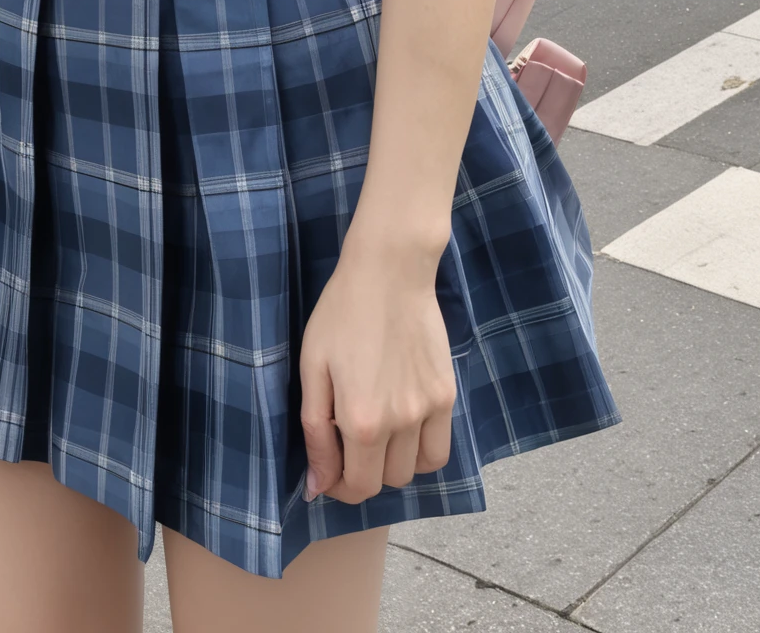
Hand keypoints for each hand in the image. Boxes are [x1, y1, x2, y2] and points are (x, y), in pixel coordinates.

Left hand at [299, 239, 455, 504]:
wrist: (390, 271)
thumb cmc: (342, 314)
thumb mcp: (313, 368)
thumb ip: (315, 434)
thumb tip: (317, 488)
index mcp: (361, 420)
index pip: (357, 487)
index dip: (338, 486)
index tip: (329, 469)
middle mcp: (400, 423)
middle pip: (385, 483)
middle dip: (362, 473)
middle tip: (348, 444)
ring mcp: (428, 409)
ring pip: (414, 471)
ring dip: (392, 465)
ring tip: (376, 434)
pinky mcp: (447, 394)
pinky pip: (439, 449)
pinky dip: (421, 451)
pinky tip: (404, 427)